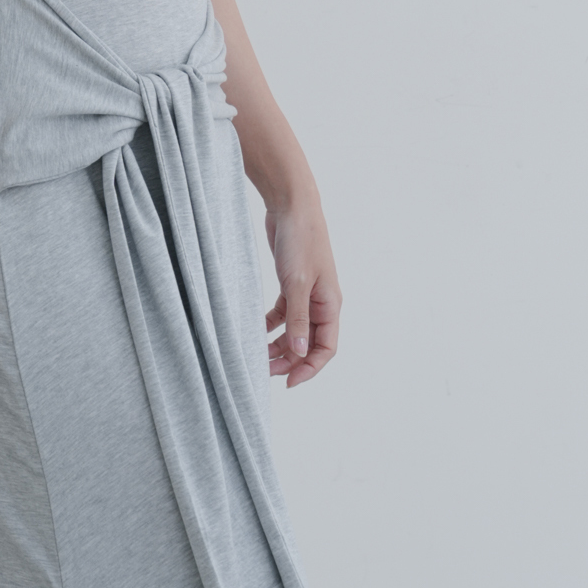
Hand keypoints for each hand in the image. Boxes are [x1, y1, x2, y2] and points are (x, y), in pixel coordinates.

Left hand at [265, 202, 340, 387]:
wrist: (291, 205)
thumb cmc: (301, 240)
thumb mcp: (297, 282)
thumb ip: (297, 318)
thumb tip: (301, 352)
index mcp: (330, 304)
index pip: (326, 348)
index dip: (309, 368)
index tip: (288, 382)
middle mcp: (321, 302)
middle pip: (309, 342)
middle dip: (290, 359)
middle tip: (265, 371)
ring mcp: (306, 293)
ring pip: (295, 329)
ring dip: (279, 345)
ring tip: (258, 356)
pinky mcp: (291, 283)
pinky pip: (284, 313)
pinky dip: (271, 325)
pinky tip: (256, 331)